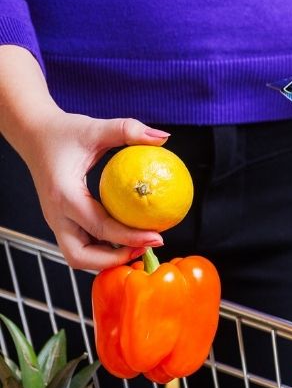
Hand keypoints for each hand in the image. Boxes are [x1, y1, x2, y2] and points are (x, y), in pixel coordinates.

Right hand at [19, 112, 168, 270]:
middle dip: (113, 260)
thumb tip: (163, 137)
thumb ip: (128, 130)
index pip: (99, 227)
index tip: (157, 238)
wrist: (33, 134)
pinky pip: (82, 242)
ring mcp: (56, 220)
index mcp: (64, 195)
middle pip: (80, 256)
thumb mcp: (95, 127)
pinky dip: (104, 246)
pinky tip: (129, 236)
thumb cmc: (63, 132)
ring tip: (140, 245)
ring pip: (78, 255)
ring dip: (107, 257)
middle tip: (146, 248)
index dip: (129, 237)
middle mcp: (56, 214)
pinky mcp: (61, 220)